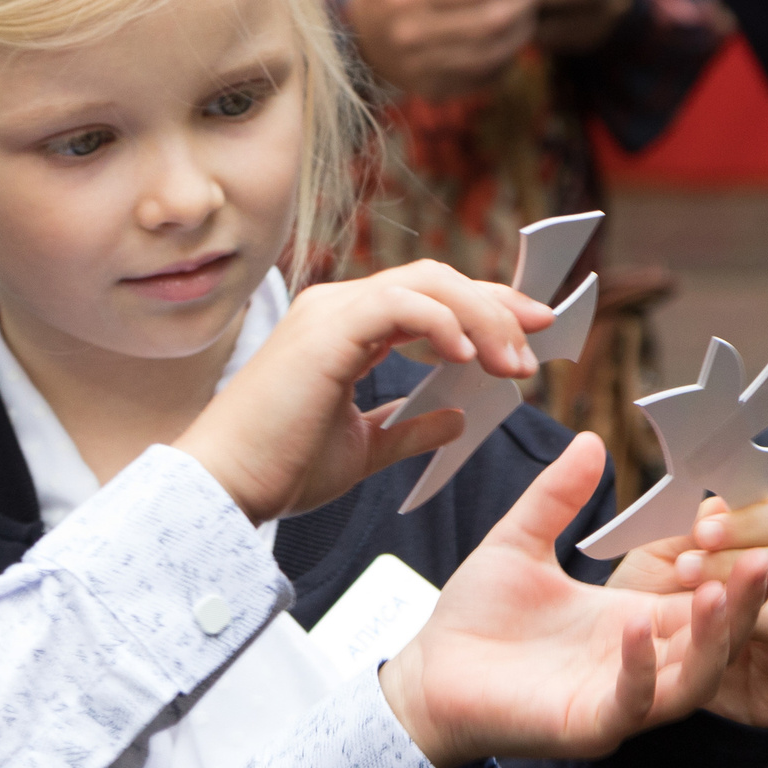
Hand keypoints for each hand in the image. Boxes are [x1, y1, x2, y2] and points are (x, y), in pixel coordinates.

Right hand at [177, 261, 553, 524]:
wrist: (227, 488)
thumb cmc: (279, 469)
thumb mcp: (364, 448)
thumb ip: (409, 427)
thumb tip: (457, 418)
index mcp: (345, 328)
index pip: (430, 298)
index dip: (487, 309)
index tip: (532, 336)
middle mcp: (337, 307)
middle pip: (438, 280)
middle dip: (498, 305)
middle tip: (540, 340)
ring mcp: (330, 312)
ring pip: (427, 283)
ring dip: (482, 318)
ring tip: (511, 363)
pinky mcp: (327, 329)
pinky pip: (400, 304)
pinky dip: (443, 323)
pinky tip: (467, 357)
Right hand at [346, 0, 543, 101]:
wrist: (353, 41)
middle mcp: (411, 36)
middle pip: (488, 22)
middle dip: (522, 1)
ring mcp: (421, 68)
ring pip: (489, 53)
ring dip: (520, 31)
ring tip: (531, 11)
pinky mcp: (432, 90)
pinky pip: (481, 78)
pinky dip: (505, 60)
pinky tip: (512, 40)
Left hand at [378, 432, 767, 767]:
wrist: (423, 677)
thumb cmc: (474, 618)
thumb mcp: (519, 543)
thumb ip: (556, 497)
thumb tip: (591, 440)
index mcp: (633, 620)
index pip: (703, 597)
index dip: (728, 568)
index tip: (739, 526)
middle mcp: (637, 663)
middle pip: (716, 640)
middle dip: (743, 604)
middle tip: (765, 561)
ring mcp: (616, 699)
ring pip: (692, 679)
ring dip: (712, 639)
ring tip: (719, 590)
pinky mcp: (586, 726)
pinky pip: (630, 704)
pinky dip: (640, 669)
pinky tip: (636, 626)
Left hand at [607, 495, 767, 727]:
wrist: (611, 672)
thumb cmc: (638, 611)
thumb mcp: (651, 566)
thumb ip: (683, 532)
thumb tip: (717, 504)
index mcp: (755, 560)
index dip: (750, 523)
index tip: (701, 531)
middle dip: (739, 566)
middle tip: (685, 570)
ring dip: (763, 611)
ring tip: (712, 606)